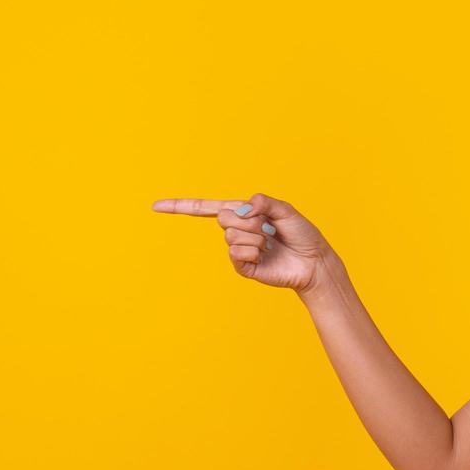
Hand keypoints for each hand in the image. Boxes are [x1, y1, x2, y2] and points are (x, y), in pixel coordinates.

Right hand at [150, 192, 335, 294]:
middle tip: (270, 229)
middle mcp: (238, 231)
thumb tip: (245, 207)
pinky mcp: (244, 267)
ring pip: (232, 236)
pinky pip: (236, 254)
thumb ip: (264, 202)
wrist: (314, 262)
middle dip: (250, 220)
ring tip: (271, 243)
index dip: (181, 207)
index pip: (206, 208)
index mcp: (243, 213)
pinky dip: (253, 252)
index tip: (155, 206)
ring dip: (256, 237)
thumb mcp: (286, 210)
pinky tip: (265, 255)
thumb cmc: (302, 235)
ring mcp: (239, 250)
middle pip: (224, 218)